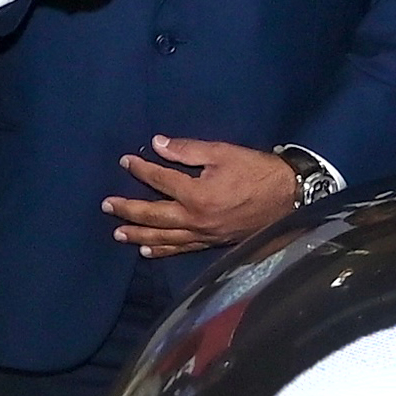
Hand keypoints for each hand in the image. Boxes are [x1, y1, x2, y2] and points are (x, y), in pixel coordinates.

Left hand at [105, 136, 295, 256]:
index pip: (159, 179)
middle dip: (128, 209)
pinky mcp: (212, 243)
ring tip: (118, 233)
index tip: (126, 161)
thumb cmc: (257, 171)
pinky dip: (163, 251)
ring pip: (164, 237)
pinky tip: (148, 251)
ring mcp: (203, 234)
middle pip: (153, 215)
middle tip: (106, 205)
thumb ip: (188, 150)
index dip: (141, 169)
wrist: (289, 198)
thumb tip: (158, 144)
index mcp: (196, 194)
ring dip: (139, 235)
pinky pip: (182, 249)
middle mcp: (195, 219)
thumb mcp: (223, 152)